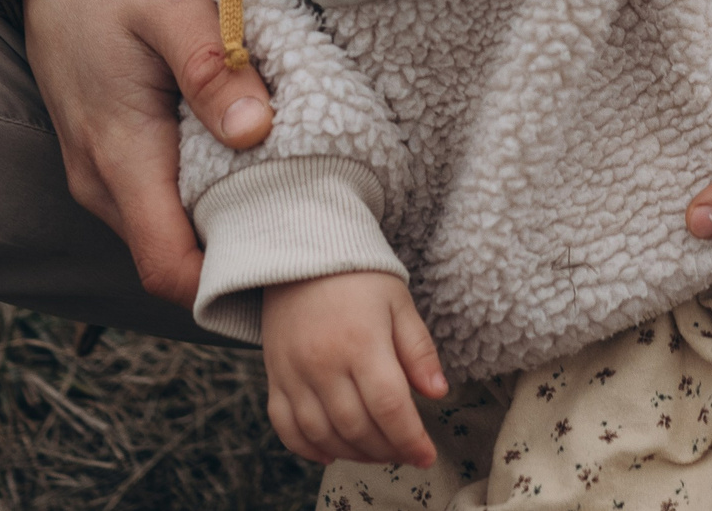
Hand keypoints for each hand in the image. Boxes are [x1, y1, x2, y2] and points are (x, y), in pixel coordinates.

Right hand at [20, 0, 272, 306]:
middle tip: (315, 231)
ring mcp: (102, 174)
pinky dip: (206, 200)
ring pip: (168, 234)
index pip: (167, 266)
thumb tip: (254, 130)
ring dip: (225, 226)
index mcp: (121, 154)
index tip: (294, 265)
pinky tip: (253, 168)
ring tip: (294, 197)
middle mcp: (102, 181)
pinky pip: (160, 204)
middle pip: (175, 260)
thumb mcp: (174, 4)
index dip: (228, 281)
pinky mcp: (111, 159)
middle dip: (241, 257)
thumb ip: (213, 67)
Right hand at [261, 271, 446, 467]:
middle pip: (356, 427)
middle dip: (386, 450)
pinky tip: (333, 453)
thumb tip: (438, 392)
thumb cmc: (359, 277)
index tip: (426, 455)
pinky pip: (285, 427)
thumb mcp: (400, 304)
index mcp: (361, 343)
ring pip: (322, 434)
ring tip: (378, 454)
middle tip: (406, 453)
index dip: (410, 439)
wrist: (301, 256)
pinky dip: (308, 448)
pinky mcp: (274, 379)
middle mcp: (323, 364)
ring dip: (353, 454)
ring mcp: (293, 374)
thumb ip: (419, 351)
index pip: (389, 406)